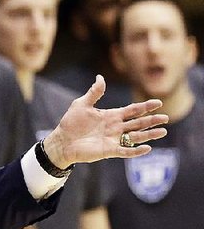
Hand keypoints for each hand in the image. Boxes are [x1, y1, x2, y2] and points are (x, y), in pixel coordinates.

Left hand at [43, 75, 167, 168]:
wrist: (62, 140)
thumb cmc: (70, 122)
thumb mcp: (81, 104)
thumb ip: (94, 92)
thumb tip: (100, 77)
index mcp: (111, 115)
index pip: (132, 110)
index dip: (145, 107)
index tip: (158, 102)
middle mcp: (115, 127)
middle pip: (138, 123)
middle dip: (151, 120)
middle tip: (166, 118)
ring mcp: (113, 139)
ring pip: (136, 137)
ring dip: (149, 135)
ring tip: (163, 132)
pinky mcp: (109, 151)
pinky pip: (125, 151)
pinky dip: (136, 150)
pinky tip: (147, 148)